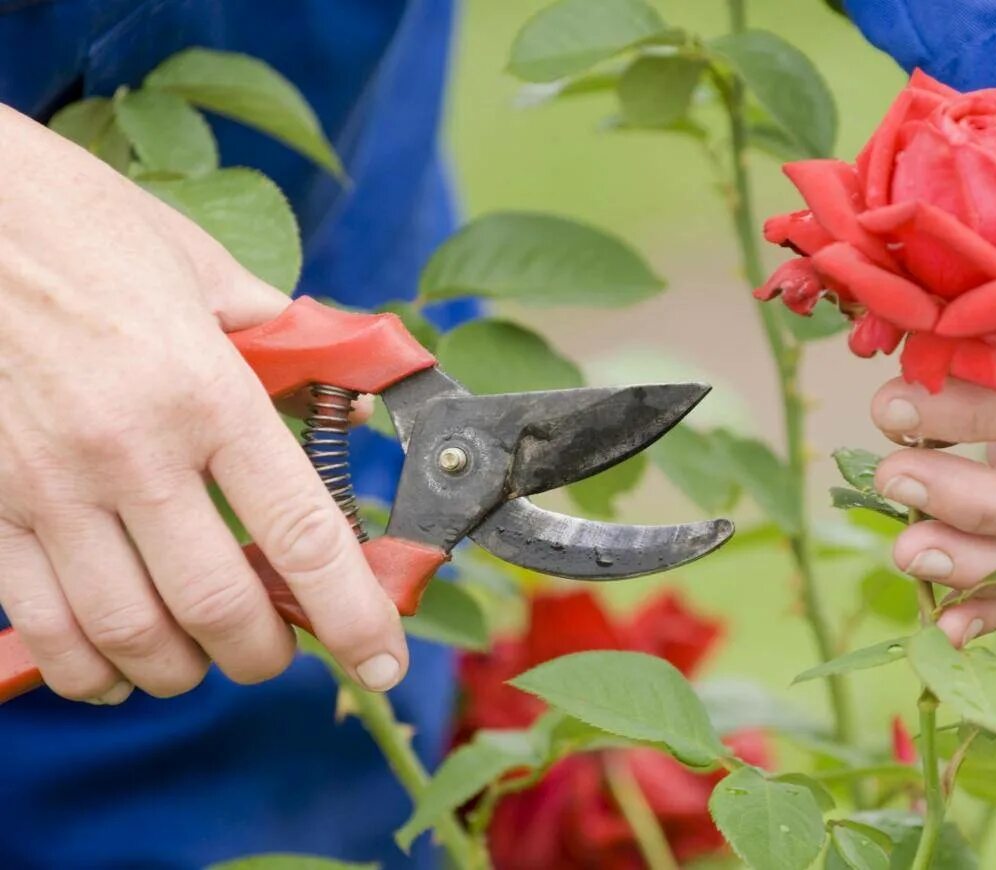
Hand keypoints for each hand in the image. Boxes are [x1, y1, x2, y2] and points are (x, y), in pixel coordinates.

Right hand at [0, 105, 407, 702]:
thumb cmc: (77, 223)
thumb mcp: (201, 267)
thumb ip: (276, 339)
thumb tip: (338, 388)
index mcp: (207, 391)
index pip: (301, 532)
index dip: (353, 613)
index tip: (381, 658)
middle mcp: (133, 450)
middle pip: (217, 605)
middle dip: (262, 654)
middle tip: (277, 650)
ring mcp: (48, 485)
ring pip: (128, 632)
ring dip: (180, 669)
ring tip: (202, 659)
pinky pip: (39, 621)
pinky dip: (86, 666)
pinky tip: (115, 664)